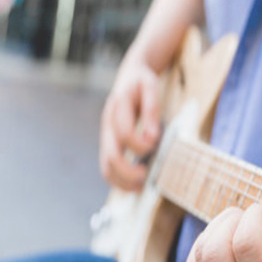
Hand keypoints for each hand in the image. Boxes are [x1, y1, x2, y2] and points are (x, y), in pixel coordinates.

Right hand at [99, 59, 160, 190]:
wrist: (128, 76)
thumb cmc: (142, 82)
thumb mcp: (150, 86)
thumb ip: (151, 110)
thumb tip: (152, 137)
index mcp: (118, 106)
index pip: (124, 132)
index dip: (140, 145)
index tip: (155, 146)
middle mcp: (108, 123)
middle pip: (111, 156)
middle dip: (129, 171)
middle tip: (147, 176)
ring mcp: (106, 135)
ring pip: (106, 166)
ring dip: (122, 181)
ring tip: (141, 186)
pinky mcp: (108, 143)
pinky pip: (108, 167)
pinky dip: (119, 180)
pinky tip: (135, 184)